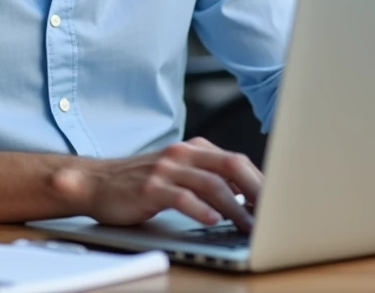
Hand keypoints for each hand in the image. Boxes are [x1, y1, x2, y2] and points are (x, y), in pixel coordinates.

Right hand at [51, 137, 262, 230]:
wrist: (96, 182)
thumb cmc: (141, 182)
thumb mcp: (179, 172)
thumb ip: (209, 177)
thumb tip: (248, 194)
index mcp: (193, 148)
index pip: (237, 160)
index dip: (260, 181)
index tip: (277, 202)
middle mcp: (182, 153)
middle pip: (231, 166)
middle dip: (257, 190)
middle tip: (272, 213)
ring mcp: (166, 169)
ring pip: (211, 184)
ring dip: (235, 207)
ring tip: (249, 226)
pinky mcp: (150, 188)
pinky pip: (182, 196)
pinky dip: (200, 209)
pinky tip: (213, 220)